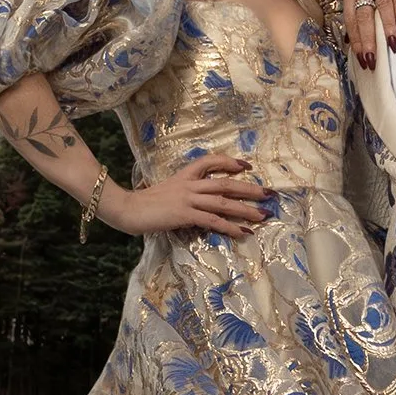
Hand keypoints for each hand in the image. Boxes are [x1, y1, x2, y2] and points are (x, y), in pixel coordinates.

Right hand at [110, 156, 271, 238]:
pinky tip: (243, 232)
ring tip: (263, 216)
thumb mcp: (164, 193)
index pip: (209, 162)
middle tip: (269, 194)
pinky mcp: (185, 214)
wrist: (125, 208)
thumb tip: (195, 207)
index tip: (245, 166)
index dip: (229, 163)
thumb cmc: (141, 204)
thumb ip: (180, 195)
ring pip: (223, 202)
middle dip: (249, 189)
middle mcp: (189, 185)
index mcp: (183, 177)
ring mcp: (188, 199)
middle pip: (225, 184)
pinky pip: (213, 220)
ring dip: (245, 209)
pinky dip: (230, 226)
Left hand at [340, 0, 395, 71]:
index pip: (350, 17)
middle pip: (363, 14)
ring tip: (392, 45)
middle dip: (367, 38)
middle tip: (372, 59)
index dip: (355, 38)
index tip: (360, 58)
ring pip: (381, 4)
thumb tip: (351, 37)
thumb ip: (353, 6)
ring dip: (387, 26)